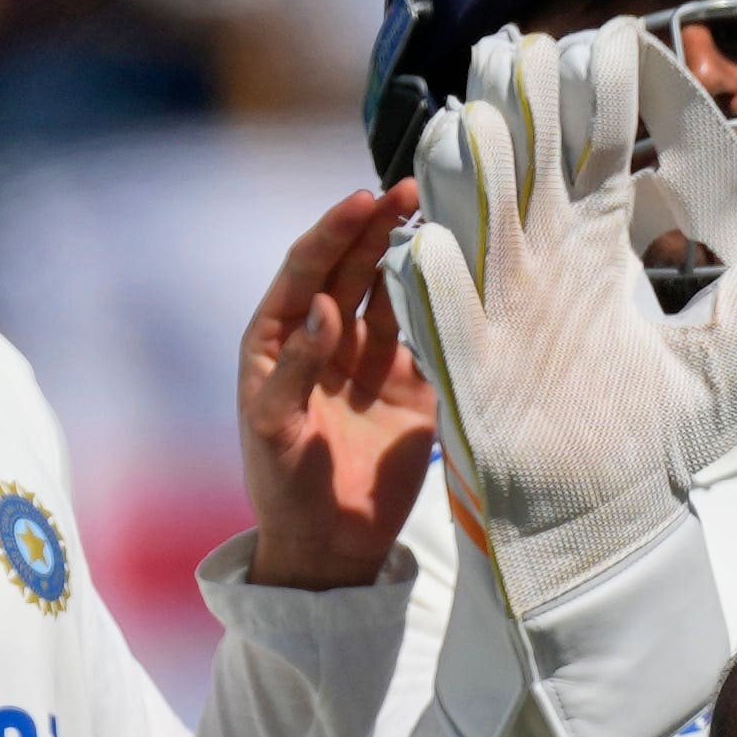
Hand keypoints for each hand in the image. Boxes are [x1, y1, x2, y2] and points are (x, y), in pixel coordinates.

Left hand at [235, 182, 431, 586]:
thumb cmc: (283, 486)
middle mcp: (325, 340)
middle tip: (408, 189)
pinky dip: (443, 310)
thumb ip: (295, 365)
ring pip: (393, 296)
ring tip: (441, 220)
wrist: (329, 547)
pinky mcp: (411, 391)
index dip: (333, 233)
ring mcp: (371, 363)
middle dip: (376, 228)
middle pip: (351, 270)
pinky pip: (428, 340)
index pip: (306, 271)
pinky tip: (462, 280)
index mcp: (279, 339)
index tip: (361, 200)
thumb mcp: (274, 427)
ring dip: (412, 259)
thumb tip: (325, 305)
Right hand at [391, 28, 725, 603]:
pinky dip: (433, 278)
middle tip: (531, 50)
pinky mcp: (466, 370)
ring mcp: (492, 302)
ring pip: (467, 207)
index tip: (618, 46)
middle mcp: (536, 252)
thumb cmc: (674, 425)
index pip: (595, 138)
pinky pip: (433, 312)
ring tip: (481, 122)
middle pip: (522, 149)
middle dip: (522, 97)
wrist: (612, 521)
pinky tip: (435, 244)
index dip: (604, 89)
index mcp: (596, 232)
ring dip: (471, 164)